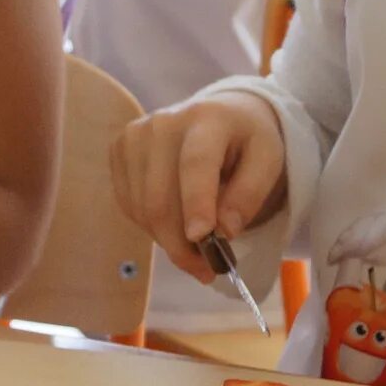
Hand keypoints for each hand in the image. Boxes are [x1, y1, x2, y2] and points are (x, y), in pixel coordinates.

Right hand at [109, 91, 286, 281]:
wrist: (218, 114)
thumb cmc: (245, 141)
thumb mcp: (267, 160)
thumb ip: (250, 194)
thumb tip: (224, 231)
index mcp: (207, 118)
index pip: (195, 163)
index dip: (196, 203)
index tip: (201, 239)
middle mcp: (163, 122)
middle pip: (161, 197)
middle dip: (181, 244)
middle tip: (206, 271)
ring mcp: (135, 136)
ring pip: (143, 208)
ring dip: (168, 240)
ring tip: (196, 250)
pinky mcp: (119, 150)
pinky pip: (130, 206)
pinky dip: (152, 226)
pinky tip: (175, 222)